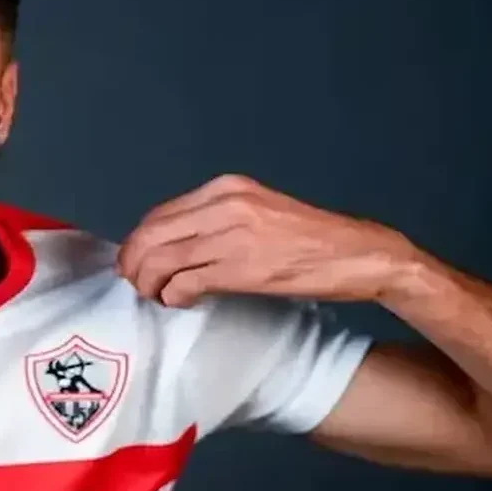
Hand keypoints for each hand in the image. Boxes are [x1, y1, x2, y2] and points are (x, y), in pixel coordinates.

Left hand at [117, 174, 417, 307]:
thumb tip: (172, 244)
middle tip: (136, 284)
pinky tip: (180, 301)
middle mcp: (224, 205)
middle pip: (151, 236)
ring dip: (149, 284)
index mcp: (225, 188)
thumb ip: (215, 220)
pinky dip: (173, 296)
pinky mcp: (242, 268)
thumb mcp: (256, 212)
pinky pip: (185, 283)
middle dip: (133, 264)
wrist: (358, 255)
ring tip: (157, 296)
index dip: (137, 242)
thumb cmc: (308, 239)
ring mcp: (232, 236)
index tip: (134, 262)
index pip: (158, 214)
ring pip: (161, 260)